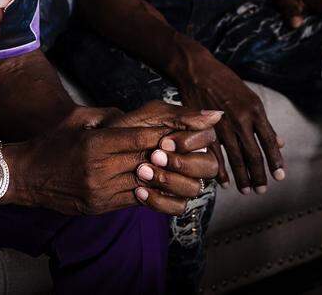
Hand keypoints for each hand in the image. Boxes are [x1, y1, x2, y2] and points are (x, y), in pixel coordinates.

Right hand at [6, 121, 176, 214]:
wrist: (25, 176)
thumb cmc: (51, 143)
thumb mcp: (77, 119)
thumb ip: (107, 115)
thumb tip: (135, 115)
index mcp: (95, 144)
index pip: (140, 139)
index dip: (163, 135)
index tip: (178, 130)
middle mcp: (100, 169)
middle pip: (146, 161)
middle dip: (168, 154)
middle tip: (188, 149)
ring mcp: (100, 191)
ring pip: (145, 184)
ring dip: (163, 176)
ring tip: (179, 168)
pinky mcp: (100, 206)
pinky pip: (133, 200)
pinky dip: (148, 191)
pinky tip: (159, 183)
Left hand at [103, 101, 222, 213]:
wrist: (103, 150)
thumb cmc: (130, 128)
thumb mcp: (152, 116)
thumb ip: (182, 116)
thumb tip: (217, 115)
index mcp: (193, 136)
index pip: (209, 139)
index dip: (189, 143)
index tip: (163, 142)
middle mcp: (193, 159)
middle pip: (208, 166)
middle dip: (181, 163)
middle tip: (154, 157)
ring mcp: (184, 181)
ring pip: (194, 188)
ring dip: (168, 181)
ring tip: (142, 172)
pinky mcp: (172, 200)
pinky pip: (178, 207)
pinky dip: (159, 201)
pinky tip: (140, 190)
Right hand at [177, 55, 284, 194]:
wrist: (198, 70)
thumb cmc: (226, 83)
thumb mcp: (251, 98)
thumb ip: (264, 123)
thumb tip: (280, 143)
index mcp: (255, 111)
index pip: (269, 142)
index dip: (275, 161)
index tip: (280, 177)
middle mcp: (241, 119)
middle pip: (253, 154)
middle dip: (258, 176)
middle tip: (262, 191)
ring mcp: (223, 124)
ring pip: (235, 157)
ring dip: (241, 177)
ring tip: (246, 191)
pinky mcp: (205, 127)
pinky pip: (215, 154)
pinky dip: (220, 170)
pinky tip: (224, 182)